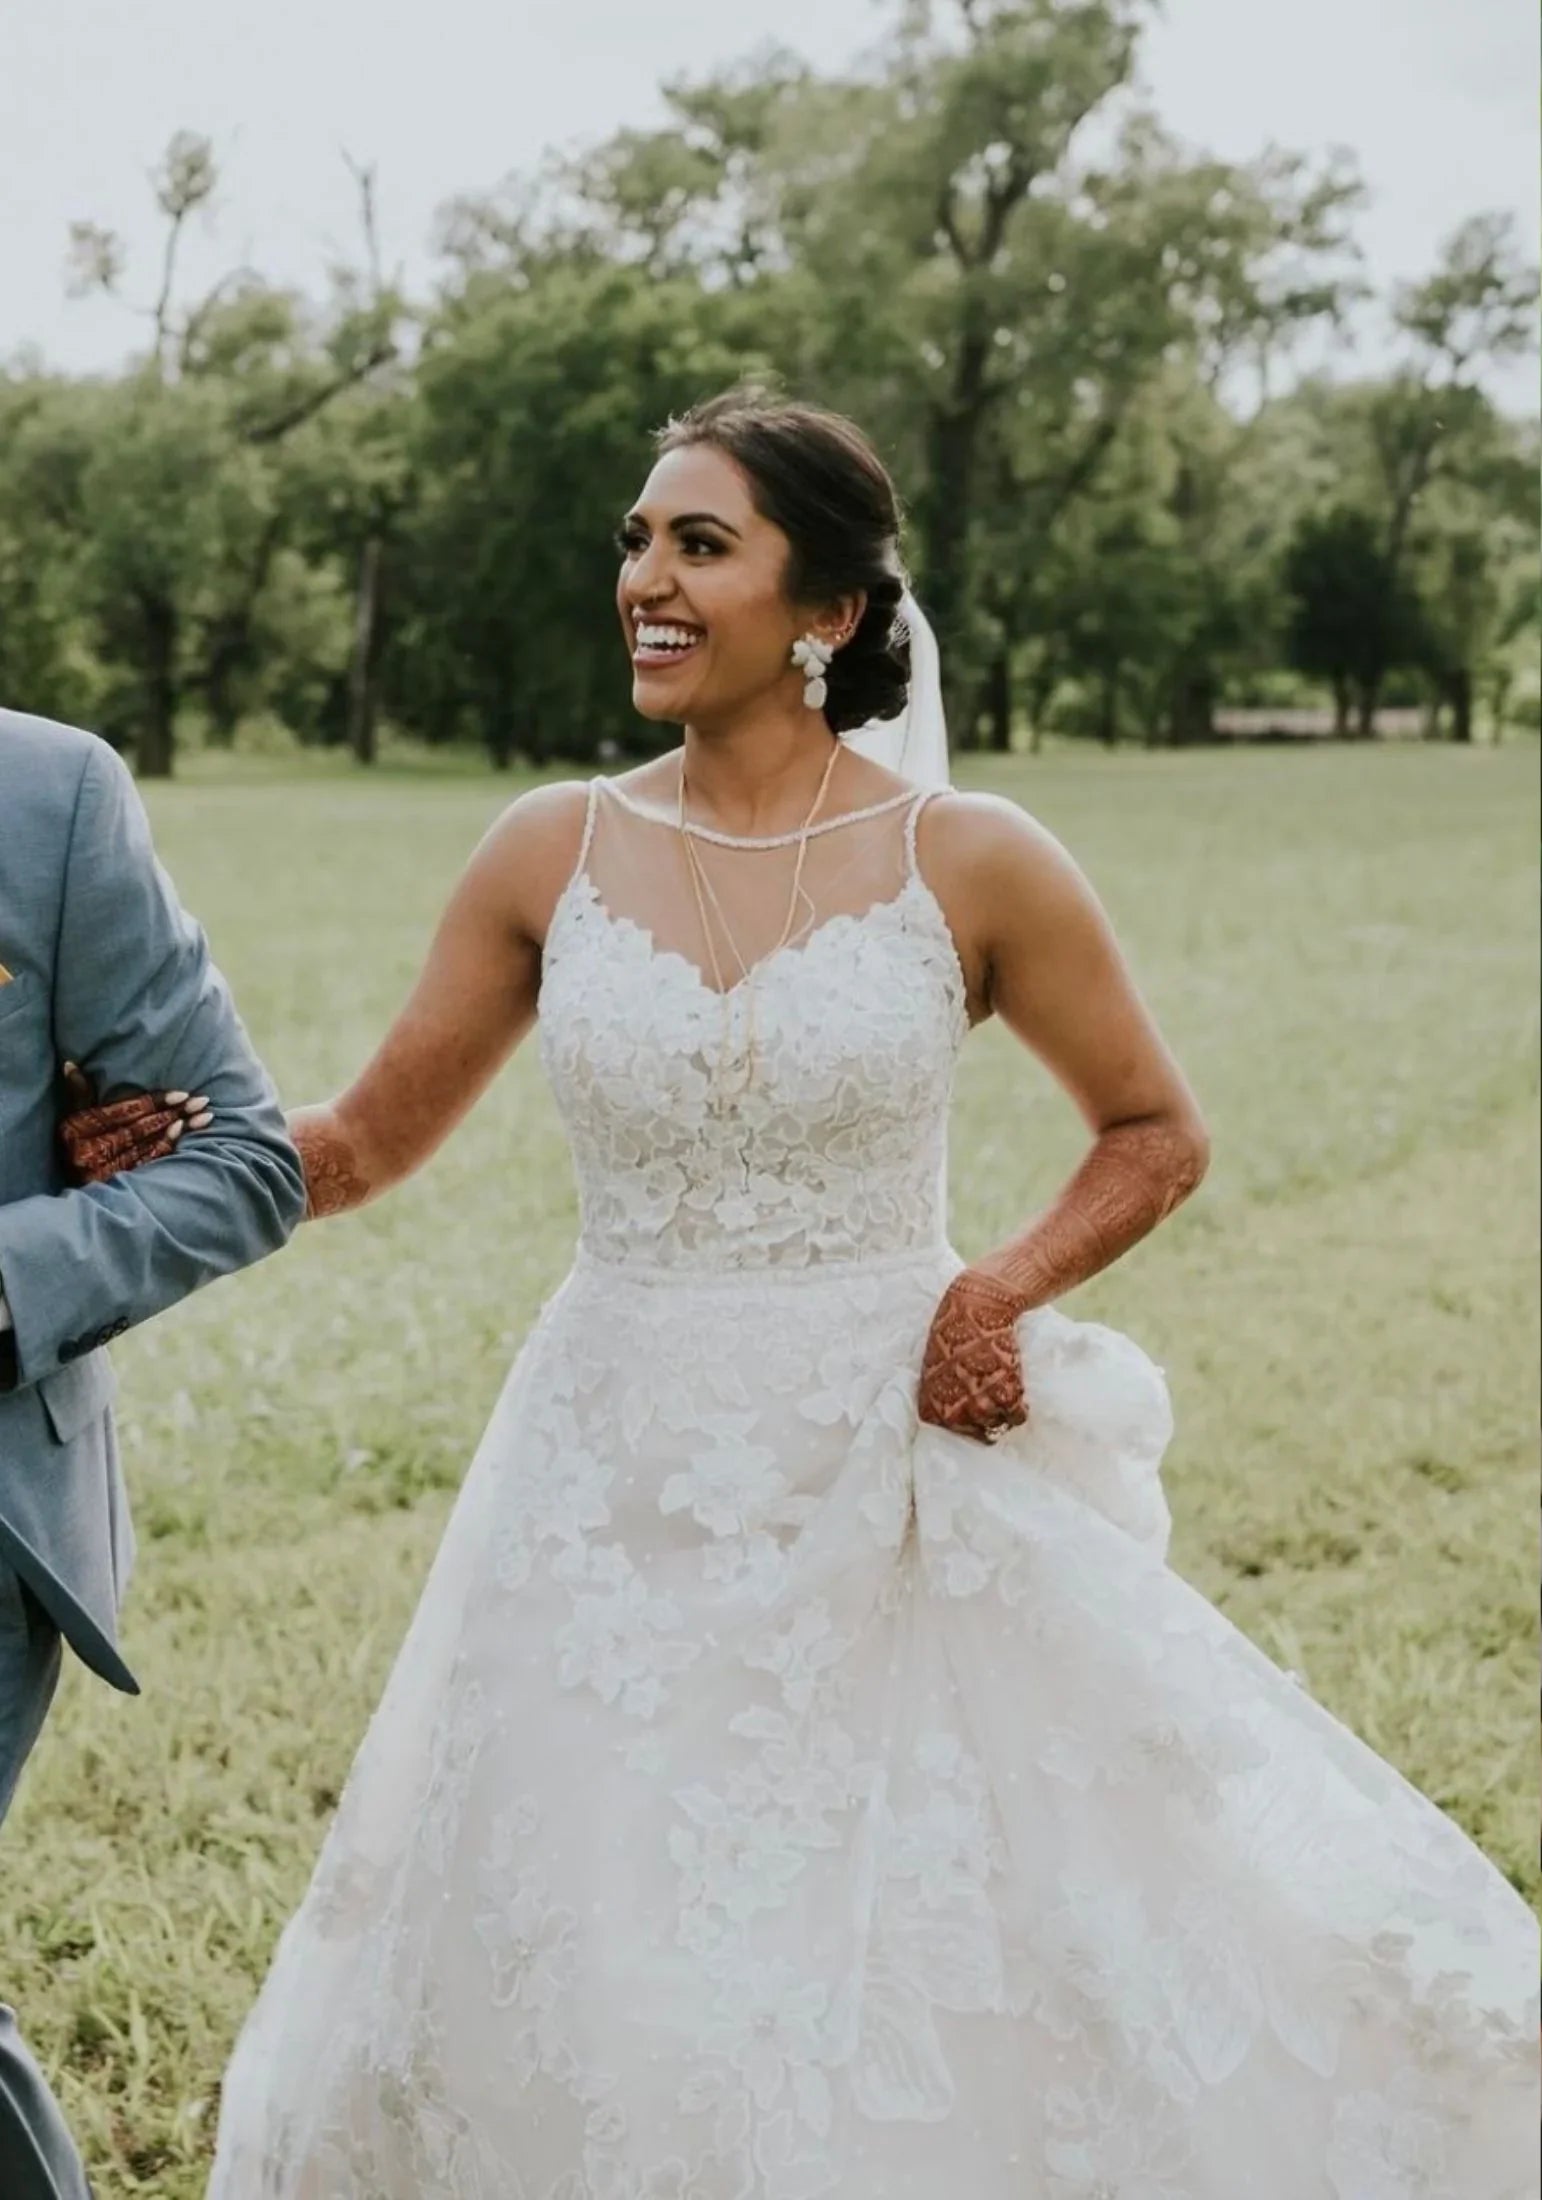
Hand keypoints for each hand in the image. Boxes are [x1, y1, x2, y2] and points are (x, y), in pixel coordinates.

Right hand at [58, 1062, 211, 1184]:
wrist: (77, 1196)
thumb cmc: (75, 1148)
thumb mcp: (71, 1122)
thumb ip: (78, 1094)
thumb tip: (72, 1064)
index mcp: (80, 1130)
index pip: (123, 1112)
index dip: (153, 1102)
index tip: (182, 1093)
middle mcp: (93, 1150)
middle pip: (140, 1127)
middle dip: (173, 1112)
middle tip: (202, 1100)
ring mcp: (107, 1169)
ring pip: (148, 1143)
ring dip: (179, 1129)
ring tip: (205, 1116)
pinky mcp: (120, 1182)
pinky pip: (148, 1162)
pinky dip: (166, 1146)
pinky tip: (182, 1133)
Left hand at [917, 1267, 1029, 1445]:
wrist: (977, 1306)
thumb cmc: (954, 1330)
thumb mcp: (936, 1364)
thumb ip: (943, 1390)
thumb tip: (955, 1408)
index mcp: (932, 1401)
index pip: (947, 1428)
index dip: (964, 1422)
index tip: (972, 1412)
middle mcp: (955, 1407)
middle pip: (976, 1432)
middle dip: (986, 1422)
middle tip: (993, 1406)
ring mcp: (980, 1402)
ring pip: (997, 1427)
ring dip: (1003, 1416)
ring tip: (1005, 1399)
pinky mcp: (1005, 1392)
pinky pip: (1017, 1416)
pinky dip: (1020, 1411)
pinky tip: (1019, 1399)